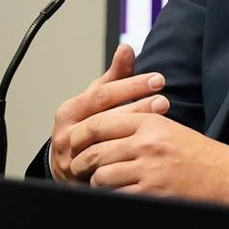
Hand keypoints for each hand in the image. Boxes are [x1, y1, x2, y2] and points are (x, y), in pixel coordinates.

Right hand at [48, 44, 169, 183]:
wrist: (64, 164)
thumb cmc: (84, 125)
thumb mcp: (94, 99)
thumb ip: (113, 76)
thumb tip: (127, 48)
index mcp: (70, 112)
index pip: (103, 95)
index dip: (131, 86)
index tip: (157, 79)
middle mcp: (68, 135)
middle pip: (106, 119)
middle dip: (137, 108)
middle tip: (164, 100)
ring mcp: (73, 160)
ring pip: (106, 144)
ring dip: (135, 131)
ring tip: (162, 120)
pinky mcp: (82, 180)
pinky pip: (108, 169)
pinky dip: (128, 160)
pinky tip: (147, 152)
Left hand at [69, 111, 228, 204]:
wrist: (225, 176)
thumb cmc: (195, 154)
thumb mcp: (167, 127)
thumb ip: (136, 121)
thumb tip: (100, 128)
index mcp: (149, 122)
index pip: (100, 123)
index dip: (81, 135)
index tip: (74, 143)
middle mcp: (146, 143)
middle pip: (95, 150)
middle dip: (81, 162)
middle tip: (77, 167)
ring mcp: (149, 169)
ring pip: (101, 175)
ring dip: (95, 182)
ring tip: (97, 183)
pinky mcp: (151, 193)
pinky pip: (116, 195)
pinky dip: (110, 197)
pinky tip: (113, 195)